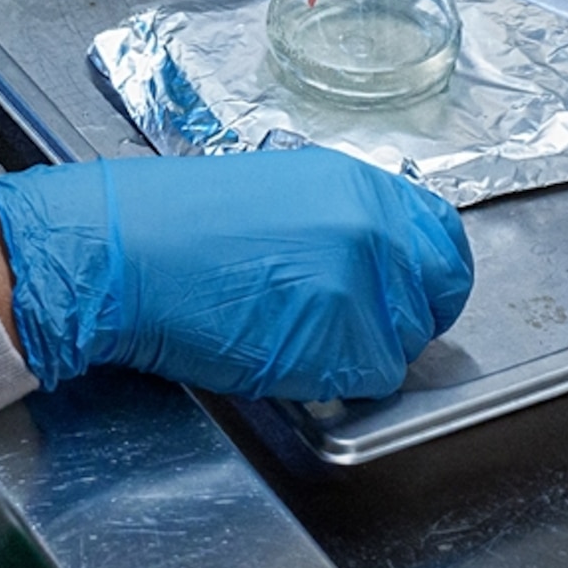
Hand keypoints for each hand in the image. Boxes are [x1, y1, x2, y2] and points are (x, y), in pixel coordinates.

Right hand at [0, 147, 470, 403]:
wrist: (123, 252)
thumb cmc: (175, 222)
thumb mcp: (276, 190)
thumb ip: (339, 219)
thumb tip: (374, 260)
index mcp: (360, 186)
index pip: (444, 241)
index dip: (427, 277)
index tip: (407, 294)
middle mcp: (376, 232)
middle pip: (431, 302)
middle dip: (398, 321)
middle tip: (343, 324)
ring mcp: (364, 290)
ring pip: (397, 349)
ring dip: (356, 352)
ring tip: (289, 330)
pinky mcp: (342, 345)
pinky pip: (363, 381)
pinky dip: (328, 378)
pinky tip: (276, 349)